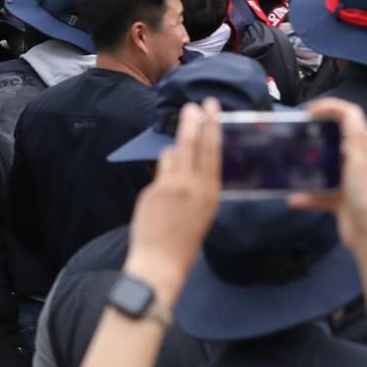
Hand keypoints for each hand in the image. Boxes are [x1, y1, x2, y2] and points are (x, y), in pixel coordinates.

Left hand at [124, 100, 222, 296]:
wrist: (161, 262)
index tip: (211, 108)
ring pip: (173, 154)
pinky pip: (160, 172)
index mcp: (211, 192)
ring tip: (175, 176)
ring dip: (174, 154)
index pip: (213, 151)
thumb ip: (199, 185)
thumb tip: (188, 160)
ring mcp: (171, 186)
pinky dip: (163, 176)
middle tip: (193, 104)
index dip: (212, 127)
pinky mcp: (153, 190)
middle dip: (193, 121)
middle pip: (193, 143)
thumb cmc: (185, 241)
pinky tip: (161, 200)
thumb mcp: (204, 212)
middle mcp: (193, 185)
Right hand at [289, 98, 366, 253]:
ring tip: (289, 160)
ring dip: (308, 163)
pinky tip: (294, 200)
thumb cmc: (366, 195)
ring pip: (325, 164)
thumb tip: (340, 111)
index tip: (306, 112)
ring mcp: (347, 180)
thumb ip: (352, 136)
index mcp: (363, 147)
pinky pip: (319, 193)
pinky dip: (306, 196)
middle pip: (334, 136)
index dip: (329, 107)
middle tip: (293, 134)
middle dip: (314, 133)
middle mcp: (356, 160)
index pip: (350, 115)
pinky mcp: (340, 199)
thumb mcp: (360, 161)